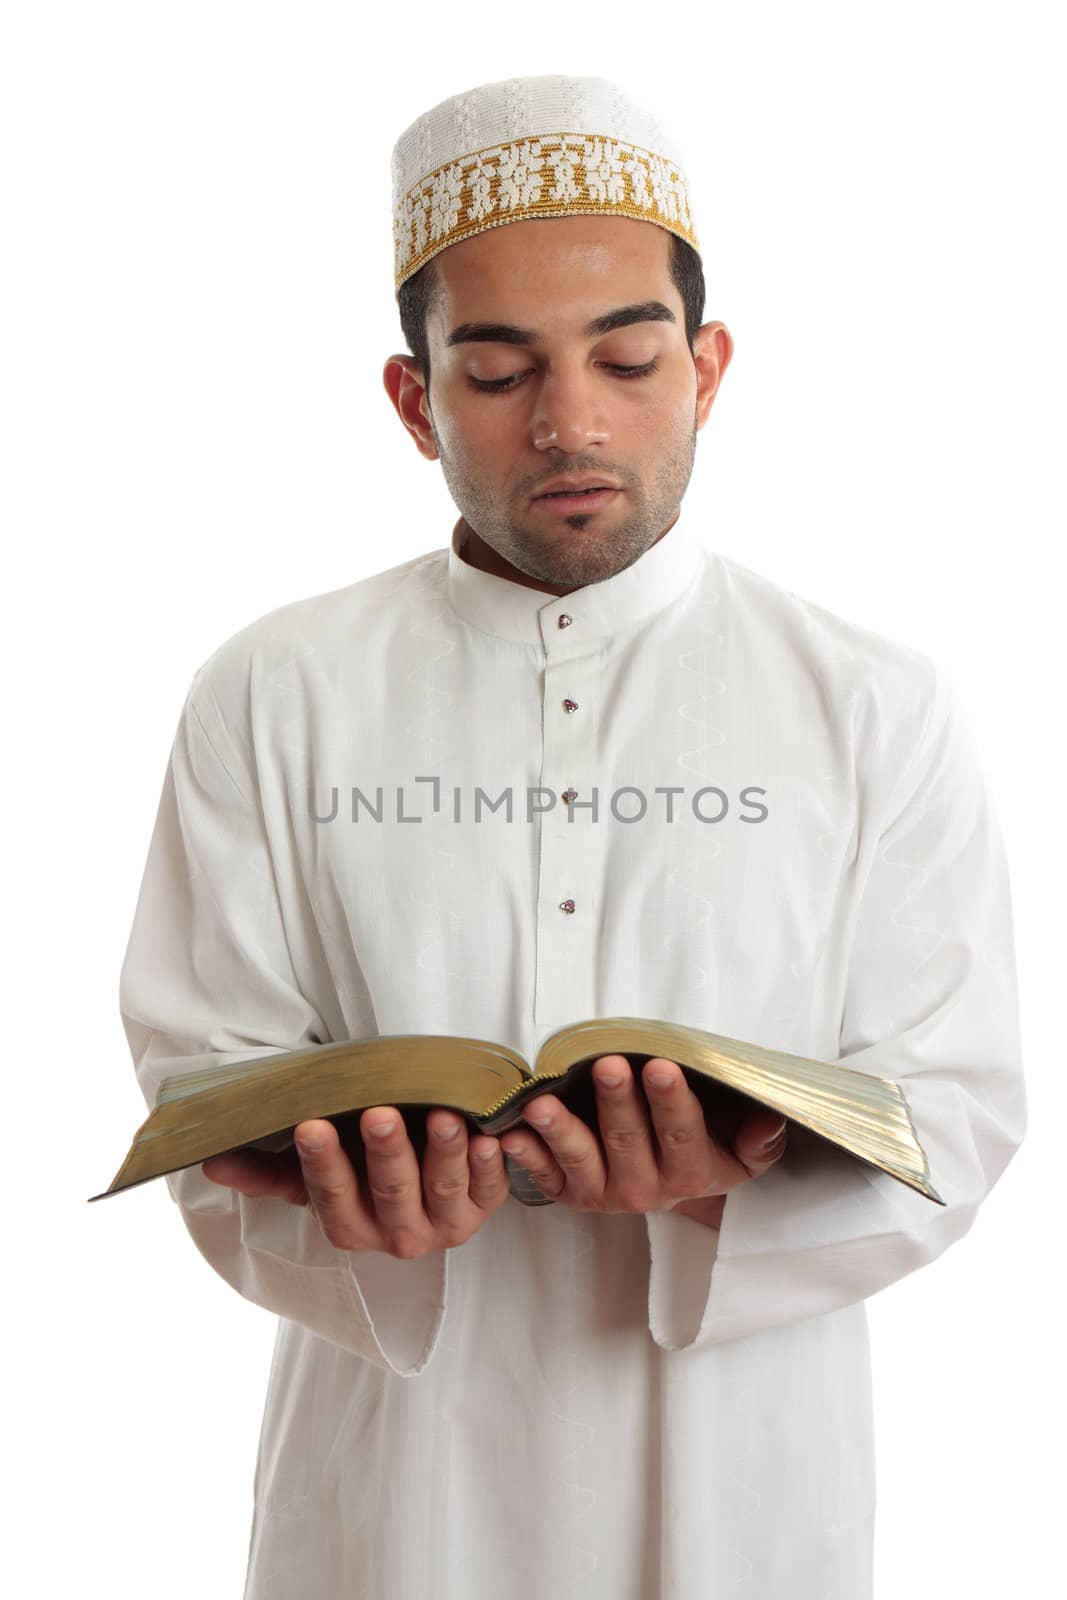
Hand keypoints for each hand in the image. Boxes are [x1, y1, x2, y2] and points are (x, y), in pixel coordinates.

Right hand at [200, 1108, 509, 1257]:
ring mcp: (445, 1224)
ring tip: (444, 1115)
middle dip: (386, 1153)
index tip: (311, 1124)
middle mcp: (398, 1235)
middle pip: (392, 1193)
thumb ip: (267, 1170)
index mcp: (351, 1228)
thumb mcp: (313, 1172)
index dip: (322, 1164)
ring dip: (445, 1153)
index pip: (332, 1198)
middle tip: (380, 1113)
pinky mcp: (485, 1207)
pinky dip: (492, 1163)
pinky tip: (490, 1136)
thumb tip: (213, 1162)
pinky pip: (492, 1189)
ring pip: (444, 1189)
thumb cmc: (358, 1166)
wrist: (422, 1174)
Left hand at [498, 1056, 788, 1213]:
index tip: (660, 1066)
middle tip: (606, 1066)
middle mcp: (646, 1188)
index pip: (682, 1133)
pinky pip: (543, 1176)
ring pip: (580, 1159)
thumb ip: (759, 1138)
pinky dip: (524, 1156)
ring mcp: (603, 1191)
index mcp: (690, 1172)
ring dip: (560, 1130)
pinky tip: (508, 1135)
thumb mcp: (742, 1150)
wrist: (674, 1186)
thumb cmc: (708, 1148)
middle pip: (628, 1139)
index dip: (670, 1101)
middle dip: (617, 1101)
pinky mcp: (569, 1192)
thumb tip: (770, 1119)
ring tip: (541, 1104)